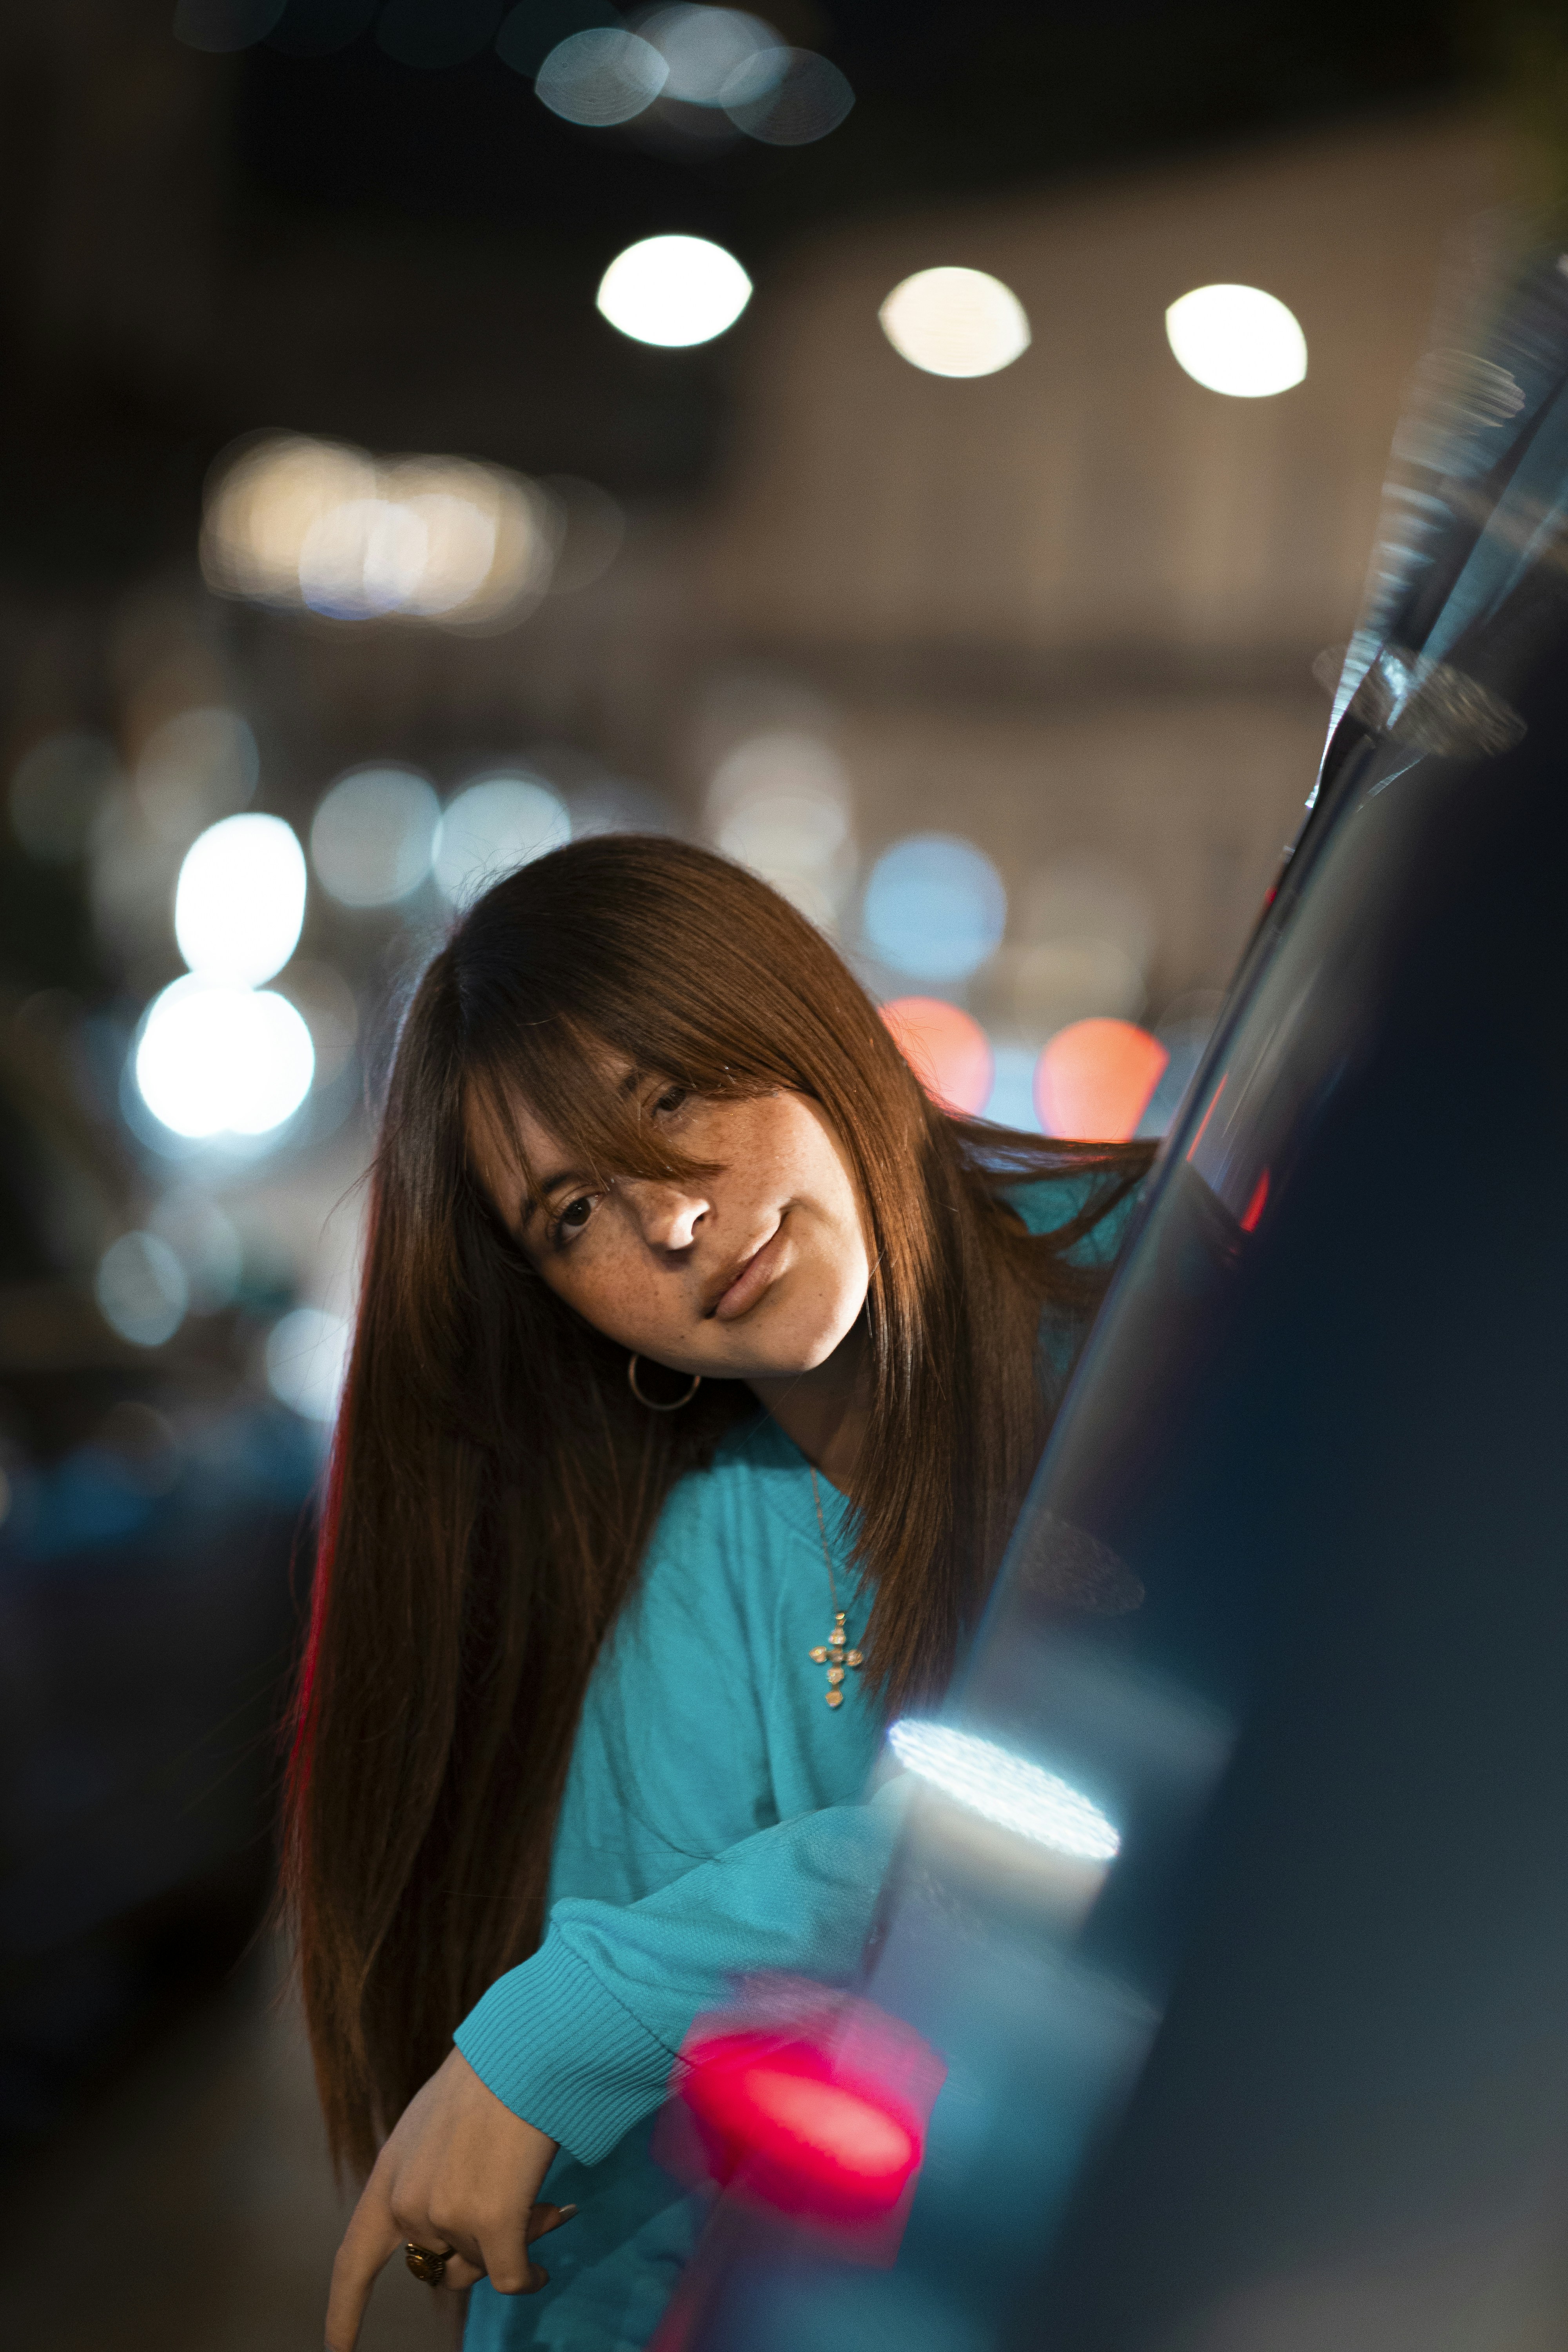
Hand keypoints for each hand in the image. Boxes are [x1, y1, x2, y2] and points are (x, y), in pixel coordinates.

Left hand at [325, 2046, 573, 2350]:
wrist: (524, 2051)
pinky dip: (528, 2276)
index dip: (344, 2311)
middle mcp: (409, 2205)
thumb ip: (431, 2175)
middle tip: (519, 2210)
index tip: (338, 2350)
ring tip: (540, 2202)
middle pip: (440, 2264)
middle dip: (477, 2248)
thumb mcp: (436, 2126)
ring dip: (508, 2247)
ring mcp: (448, 2218)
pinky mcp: (493, 2225)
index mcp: (389, 2177)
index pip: (354, 2259)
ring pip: (481, 2266)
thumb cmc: (489, 2077)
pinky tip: (541, 2269)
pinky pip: (511, 2277)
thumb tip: (460, 2230)